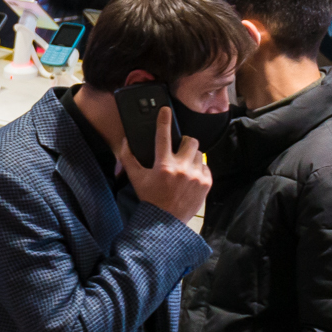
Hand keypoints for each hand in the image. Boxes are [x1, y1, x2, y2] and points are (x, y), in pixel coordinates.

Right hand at [118, 103, 211, 221]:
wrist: (165, 221)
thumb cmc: (150, 199)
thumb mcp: (136, 179)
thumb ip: (128, 159)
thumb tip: (125, 142)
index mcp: (163, 166)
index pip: (163, 137)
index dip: (164, 121)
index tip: (166, 110)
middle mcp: (181, 169)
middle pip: (190, 141)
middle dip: (184, 143)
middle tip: (178, 151)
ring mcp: (195, 176)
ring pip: (198, 153)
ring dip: (191, 157)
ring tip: (184, 167)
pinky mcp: (206, 183)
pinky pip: (205, 167)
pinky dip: (198, 169)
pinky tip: (190, 178)